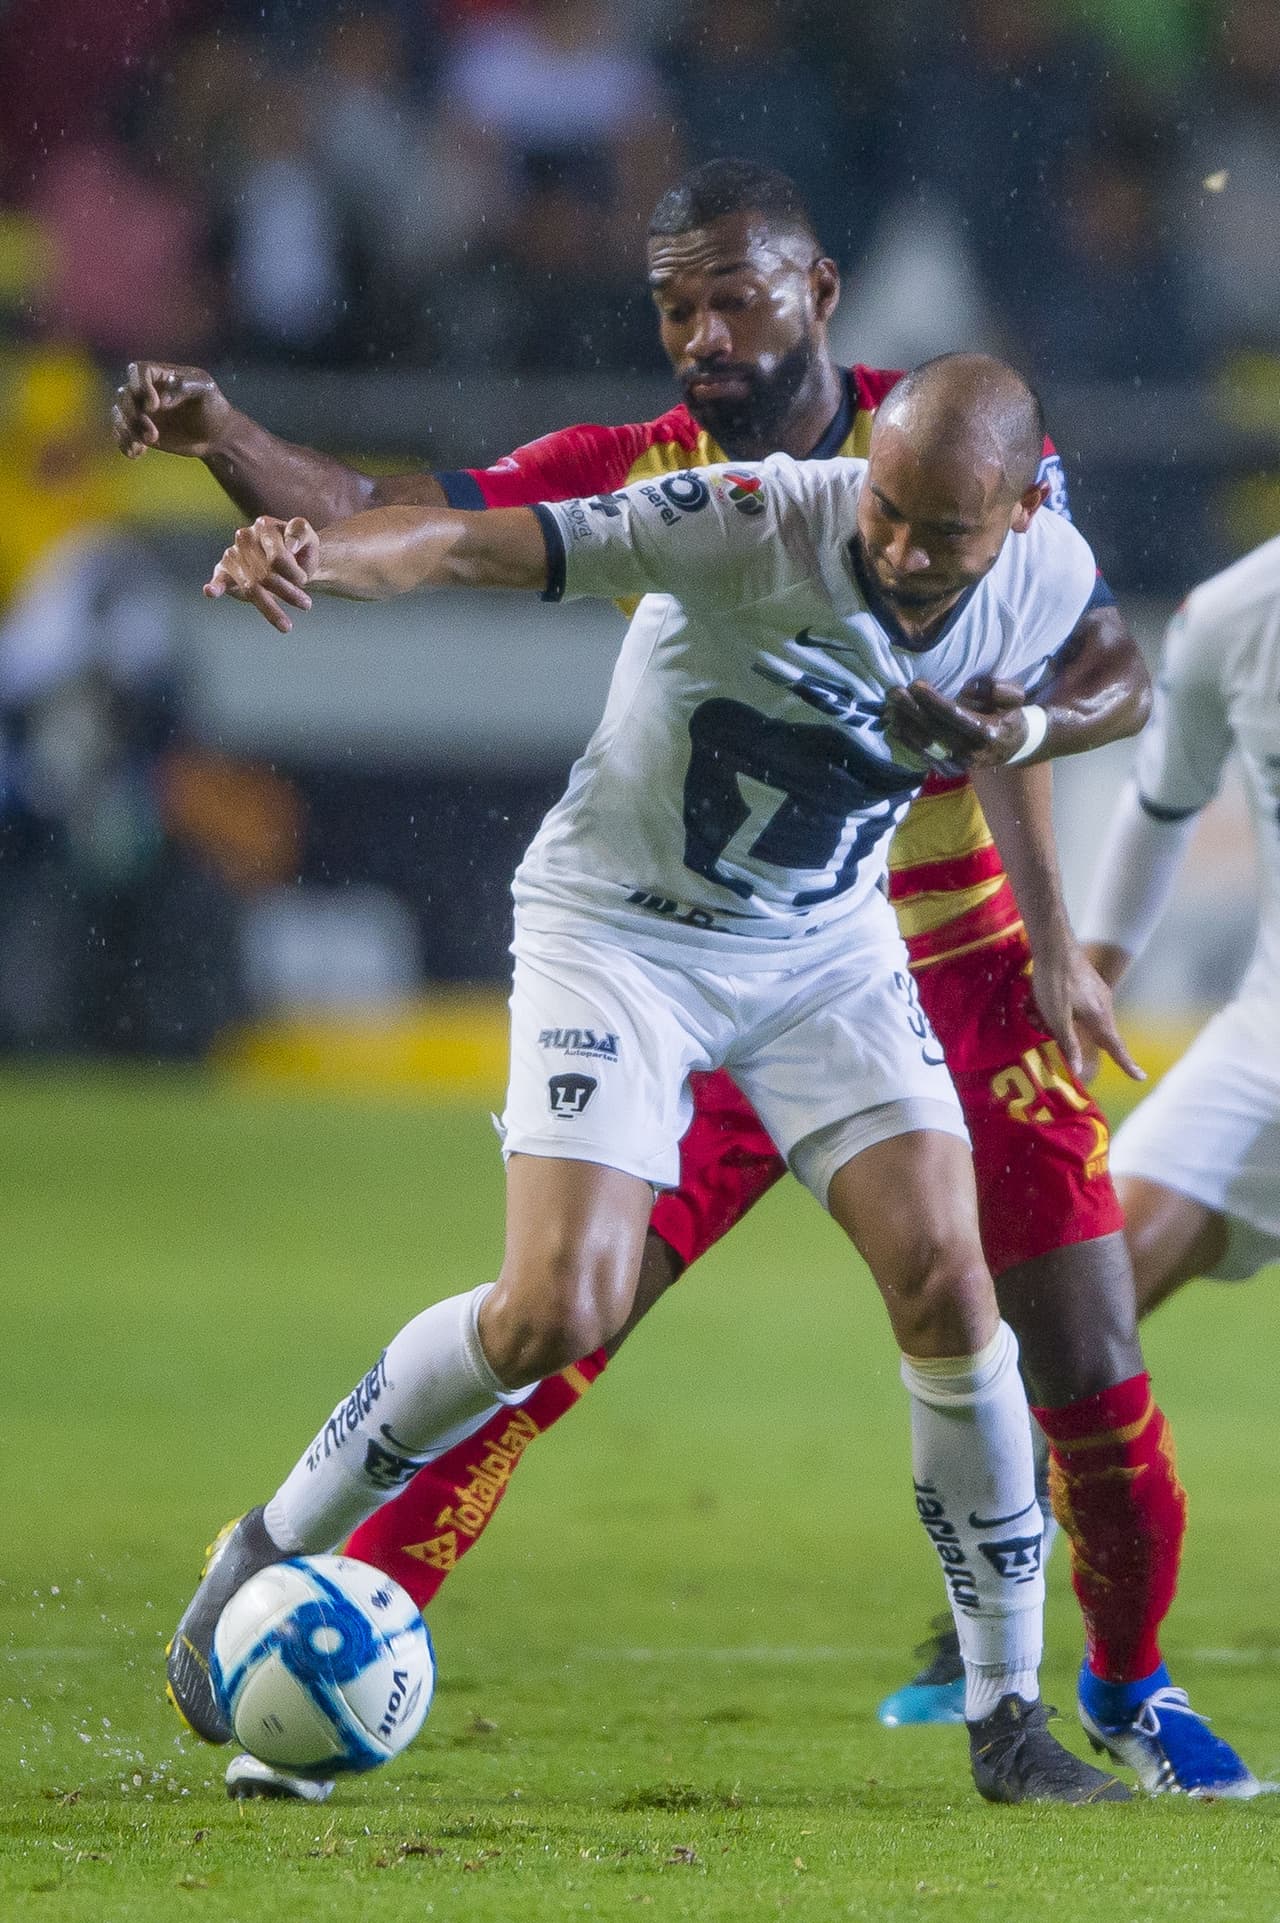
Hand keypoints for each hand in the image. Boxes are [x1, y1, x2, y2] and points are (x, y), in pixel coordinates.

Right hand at [112, 362, 231, 459]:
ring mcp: (142, 411)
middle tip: (153, 435)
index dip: (140, 386)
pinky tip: (136, 453)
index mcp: (160, 375)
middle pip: (124, 395)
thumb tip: (161, 401)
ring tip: (144, 445)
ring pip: (119, 414)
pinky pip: (122, 434)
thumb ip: (185, 387)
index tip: (154, 406)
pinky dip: (124, 443)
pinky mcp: (141, 430)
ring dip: (126, 430)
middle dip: (133, 415)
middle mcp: (146, 390)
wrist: (216, 436)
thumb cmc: (213, 406)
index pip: (137, 370)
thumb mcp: (206, 390)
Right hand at [204, 517, 319, 632]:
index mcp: (264, 526)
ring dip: (271, 609)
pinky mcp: (225, 572)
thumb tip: (290, 546)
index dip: (294, 574)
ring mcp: (233, 555)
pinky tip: (211, 591)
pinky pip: (219, 580)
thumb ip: (300, 532)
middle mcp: (245, 537)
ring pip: (251, 587)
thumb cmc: (300, 549)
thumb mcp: (308, 535)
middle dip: (288, 593)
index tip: (304, 580)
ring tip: (287, 627)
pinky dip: (215, 587)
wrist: (294, 560)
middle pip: (265, 575)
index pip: (277, 558)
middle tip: (306, 604)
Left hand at [885, 676, 1035, 771]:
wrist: (1013, 747)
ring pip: (924, 744)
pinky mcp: (949, 770)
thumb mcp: (1016, 698)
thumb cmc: (1010, 715)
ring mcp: (958, 763)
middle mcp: (970, 752)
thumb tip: (970, 687)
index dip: (933, 700)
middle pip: (934, 729)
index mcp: (986, 732)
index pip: (954, 715)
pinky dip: (906, 741)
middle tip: (894, 692)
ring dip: (904, 724)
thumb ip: (999, 689)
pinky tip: (894, 726)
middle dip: (911, 709)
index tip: (915, 684)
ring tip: (889, 707)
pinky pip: (923, 755)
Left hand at [1029, 938, 1144, 1084]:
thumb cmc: (1054, 981)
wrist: (1055, 945)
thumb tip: (1080, 1072)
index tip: (1141, 1077)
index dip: (1127, 1064)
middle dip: (1086, 1045)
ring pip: (1089, 1021)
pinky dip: (1068, 1014)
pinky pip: (1084, 1008)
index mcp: (1099, 1017)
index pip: (1116, 1047)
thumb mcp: (1056, 1017)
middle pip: (1102, 1035)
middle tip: (1069, 1048)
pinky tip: (1047, 1008)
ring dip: (1069, 1027)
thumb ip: (1069, 1043)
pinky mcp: (1089, 985)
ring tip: (1041, 1018)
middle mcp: (1104, 1006)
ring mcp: (1098, 994)